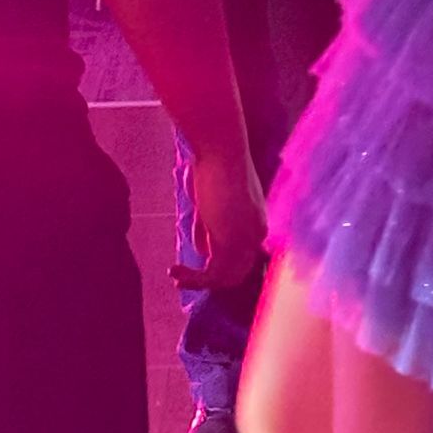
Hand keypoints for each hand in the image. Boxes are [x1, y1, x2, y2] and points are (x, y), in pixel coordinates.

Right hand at [177, 149, 266, 290]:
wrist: (221, 150)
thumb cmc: (212, 167)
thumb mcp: (210, 204)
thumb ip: (208, 228)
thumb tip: (201, 251)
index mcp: (256, 223)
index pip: (244, 257)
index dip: (220, 268)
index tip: (195, 270)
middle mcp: (257, 234)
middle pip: (239, 272)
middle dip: (211, 280)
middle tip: (183, 279)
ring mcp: (248, 239)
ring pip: (228, 277)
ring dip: (200, 282)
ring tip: (176, 277)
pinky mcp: (233, 241)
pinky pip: (215, 274)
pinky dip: (194, 279)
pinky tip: (175, 271)